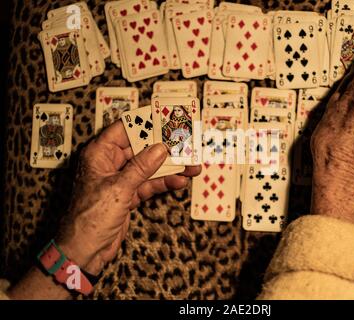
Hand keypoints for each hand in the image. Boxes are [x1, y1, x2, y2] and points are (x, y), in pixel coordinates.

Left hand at [56, 121, 200, 274]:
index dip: (145, 122)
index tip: (165, 118)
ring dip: (170, 167)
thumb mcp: (118, 189)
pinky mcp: (128, 194)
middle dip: (164, 147)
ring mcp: (120, 180)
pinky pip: (149, 183)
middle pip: (140, 148)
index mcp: (99, 154)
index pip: (124, 129)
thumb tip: (159, 149)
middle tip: (185, 143)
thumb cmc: (89, 219)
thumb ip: (140, 168)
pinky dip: (164, 183)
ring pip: (148, 167)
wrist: (85, 250)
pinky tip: (179, 181)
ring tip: (191, 164)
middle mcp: (110, 164)